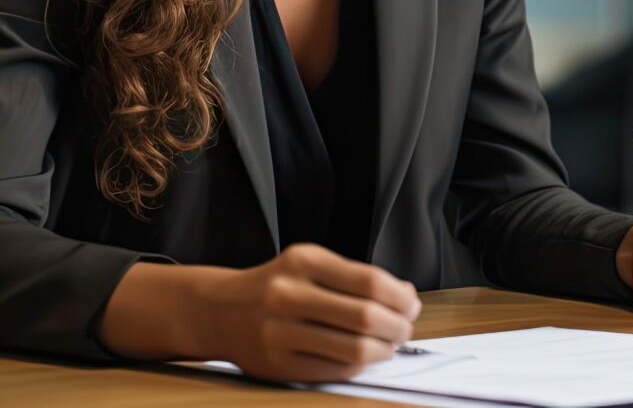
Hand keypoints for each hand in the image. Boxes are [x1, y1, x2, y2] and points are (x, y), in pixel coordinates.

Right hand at [195, 243, 421, 381]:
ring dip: (383, 350)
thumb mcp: (311, 264)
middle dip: (398, 326)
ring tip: (390, 344)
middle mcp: (288, 294)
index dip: (401, 297)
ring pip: (353, 349)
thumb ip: (355, 277)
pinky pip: (333, 370)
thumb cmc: (278, 284)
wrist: (220, 311)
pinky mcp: (276, 365)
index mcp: (304, 261)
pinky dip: (359, 366)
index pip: (369, 281)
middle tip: (406, 328)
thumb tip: (406, 296)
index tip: (412, 304)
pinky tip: (364, 357)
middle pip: (365, 317)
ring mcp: (279, 332)